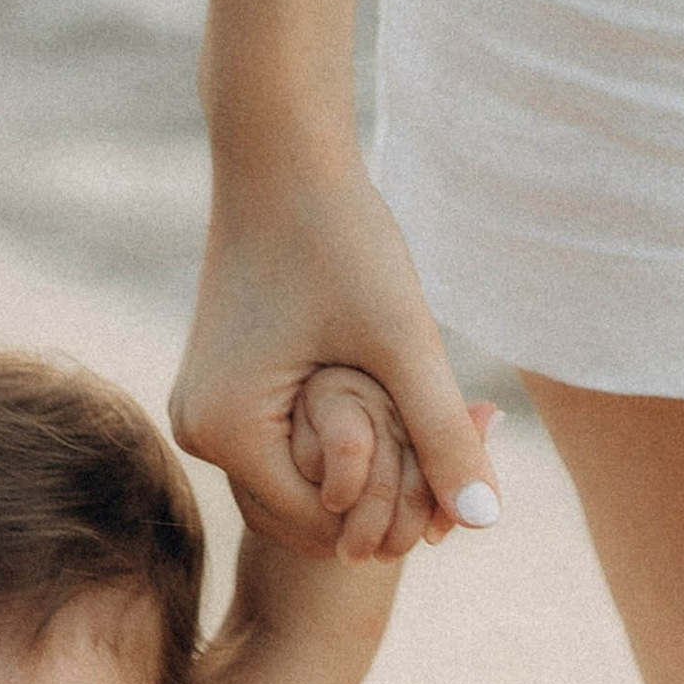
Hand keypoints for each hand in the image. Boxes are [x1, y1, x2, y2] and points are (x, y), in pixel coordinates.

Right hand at [170, 157, 503, 557]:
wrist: (281, 156)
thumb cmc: (342, 235)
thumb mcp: (404, 341)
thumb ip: (443, 433)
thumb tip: (486, 521)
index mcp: (227, 432)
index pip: (324, 527)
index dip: (396, 521)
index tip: (455, 494)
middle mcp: (197, 432)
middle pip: (308, 512)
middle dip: (380, 501)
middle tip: (452, 462)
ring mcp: (201, 410)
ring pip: (300, 480)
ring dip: (363, 470)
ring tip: (425, 431)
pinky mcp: (217, 388)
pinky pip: (286, 443)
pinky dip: (337, 440)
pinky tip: (388, 406)